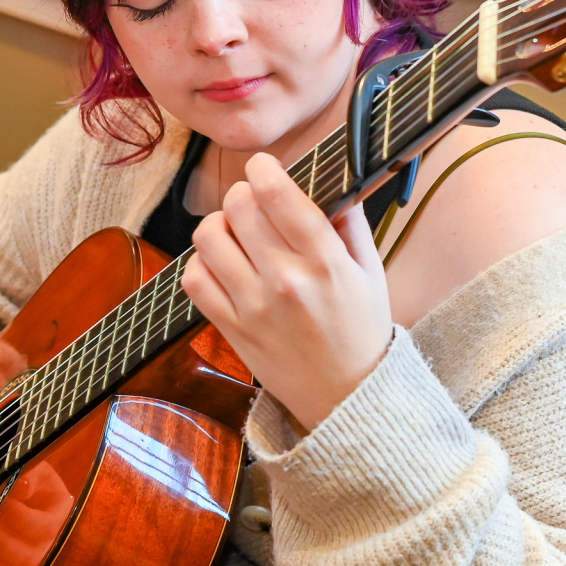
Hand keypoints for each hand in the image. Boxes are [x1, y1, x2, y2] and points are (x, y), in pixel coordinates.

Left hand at [182, 152, 393, 430]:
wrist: (347, 398)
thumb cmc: (362, 329)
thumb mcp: (371, 272)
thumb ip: (350, 223)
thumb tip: (331, 179)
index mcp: (327, 263)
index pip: (279, 197)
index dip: (263, 169)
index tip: (263, 167)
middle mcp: (287, 282)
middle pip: (239, 208)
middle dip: (244, 194)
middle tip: (254, 203)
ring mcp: (254, 307)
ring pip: (209, 238)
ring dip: (219, 224)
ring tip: (235, 232)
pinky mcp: (231, 329)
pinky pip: (194, 279)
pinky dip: (202, 262)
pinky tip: (223, 264)